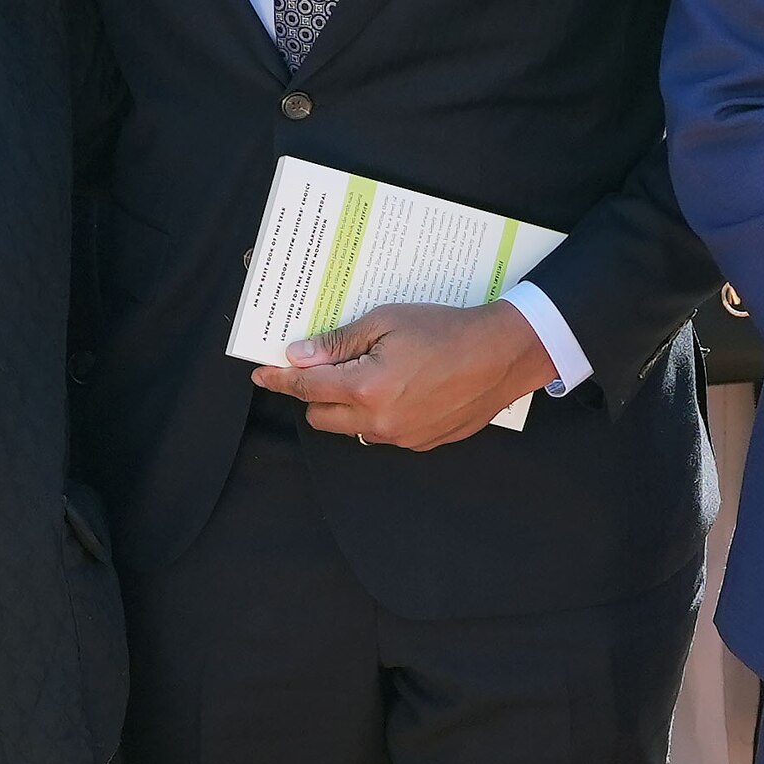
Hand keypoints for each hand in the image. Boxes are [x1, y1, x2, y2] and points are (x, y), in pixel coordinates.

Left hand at [258, 297, 549, 449]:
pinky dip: (379, 414)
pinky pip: (382, 433)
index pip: (306, 388)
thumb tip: (299, 356)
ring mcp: (400, 437)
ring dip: (347, 406)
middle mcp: (378, 421)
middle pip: (319, 417)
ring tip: (373, 374)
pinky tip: (402, 389)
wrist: (502, 355)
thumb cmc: (445, 330)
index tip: (262, 373)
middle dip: (314, 394)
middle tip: (329, 366)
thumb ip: (338, 343)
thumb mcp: (386, 321)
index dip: (279, 379)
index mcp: (365, 388)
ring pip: (351, 428)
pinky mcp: (420, 443)